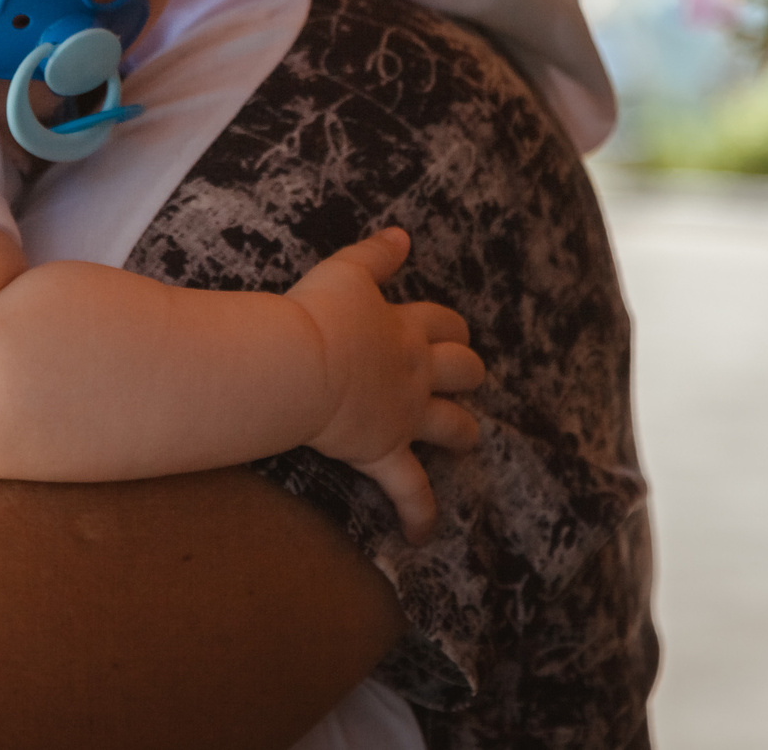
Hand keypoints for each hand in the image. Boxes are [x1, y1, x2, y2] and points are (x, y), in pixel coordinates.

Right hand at [286, 227, 485, 543]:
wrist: (298, 364)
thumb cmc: (314, 314)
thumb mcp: (345, 271)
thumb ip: (375, 253)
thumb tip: (403, 233)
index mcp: (404, 327)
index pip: (441, 322)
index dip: (449, 325)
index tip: (451, 329)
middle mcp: (415, 371)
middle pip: (462, 369)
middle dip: (468, 373)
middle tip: (465, 378)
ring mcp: (405, 414)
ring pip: (454, 425)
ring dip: (463, 432)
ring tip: (465, 440)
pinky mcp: (384, 452)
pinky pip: (411, 490)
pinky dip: (419, 513)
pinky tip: (423, 535)